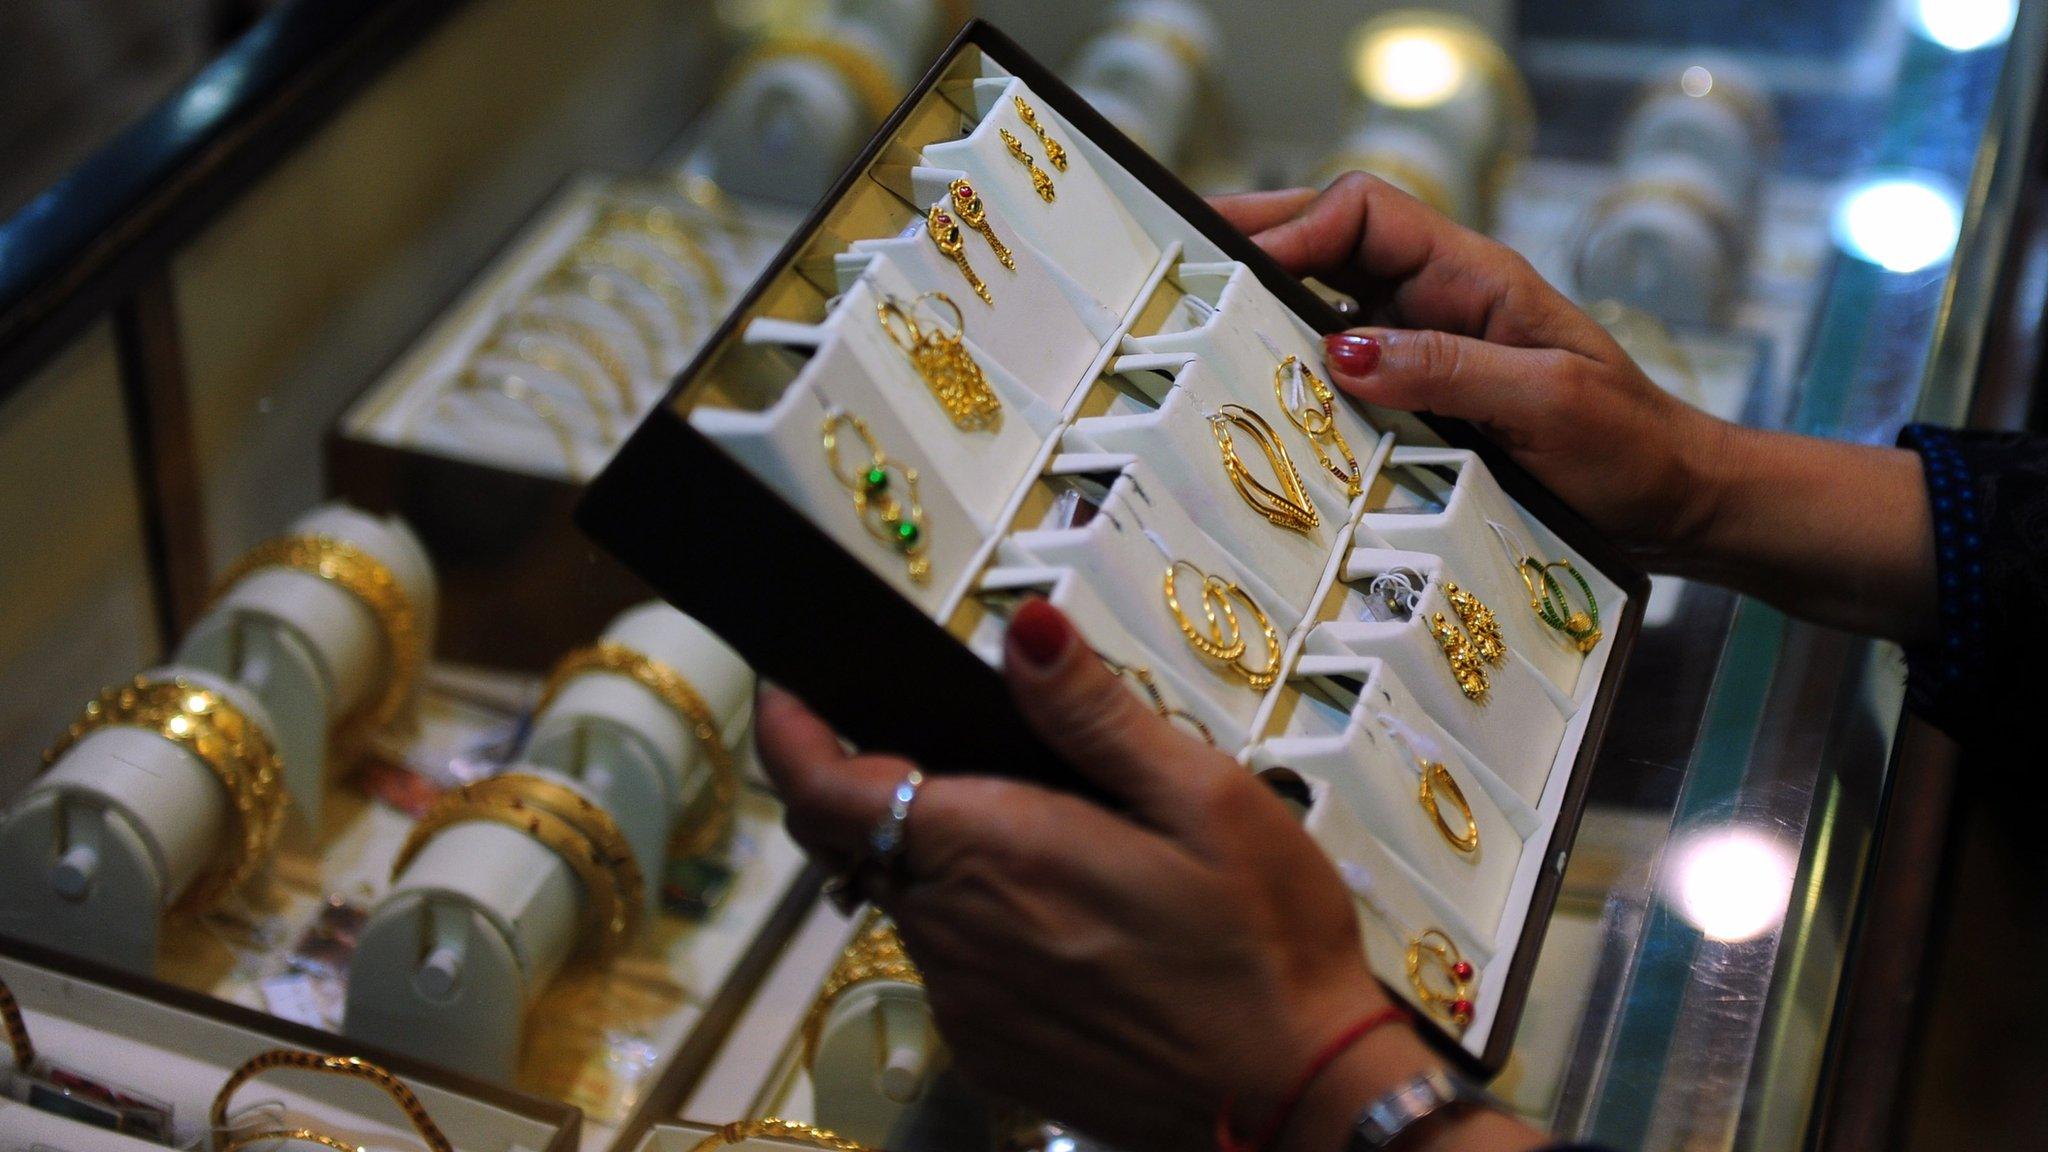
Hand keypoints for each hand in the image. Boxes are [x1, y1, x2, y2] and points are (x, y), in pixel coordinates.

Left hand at [757, 600, 1538, 1151]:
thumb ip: (1091, 712)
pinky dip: (980, 927)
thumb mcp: (1202, 797)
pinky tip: (1073, 925)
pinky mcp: (991, 1053)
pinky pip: (952, 966)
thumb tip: (1021, 628)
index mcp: (989, 851)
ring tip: (1054, 840)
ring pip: (910, 902)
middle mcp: (952, 932)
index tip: (790, 689)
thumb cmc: (1264, 942)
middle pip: (860, 840)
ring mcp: (965, 1003)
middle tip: (962, 747)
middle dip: (882, 784)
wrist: (1298, 1103)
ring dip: (945, 860)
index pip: (823, 787)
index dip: (788, 731)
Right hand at [1212, 174, 1731, 557]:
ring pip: (1326, 308)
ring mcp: (1428, 350)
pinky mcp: (1422, 401)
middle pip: (1330, 245)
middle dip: (1255, 249)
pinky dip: (1296, 377)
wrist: (1676, 503)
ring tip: (1195, 335)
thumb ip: (1450, 368)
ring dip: (1266, 316)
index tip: (1240, 270)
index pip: (1365, 211)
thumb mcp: (1549, 403)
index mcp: (1474, 277)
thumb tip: (1341, 348)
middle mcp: (1441, 302)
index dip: (1297, 226)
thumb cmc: (1632, 448)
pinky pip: (1344, 374)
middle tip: (1178, 273)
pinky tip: (1259, 399)